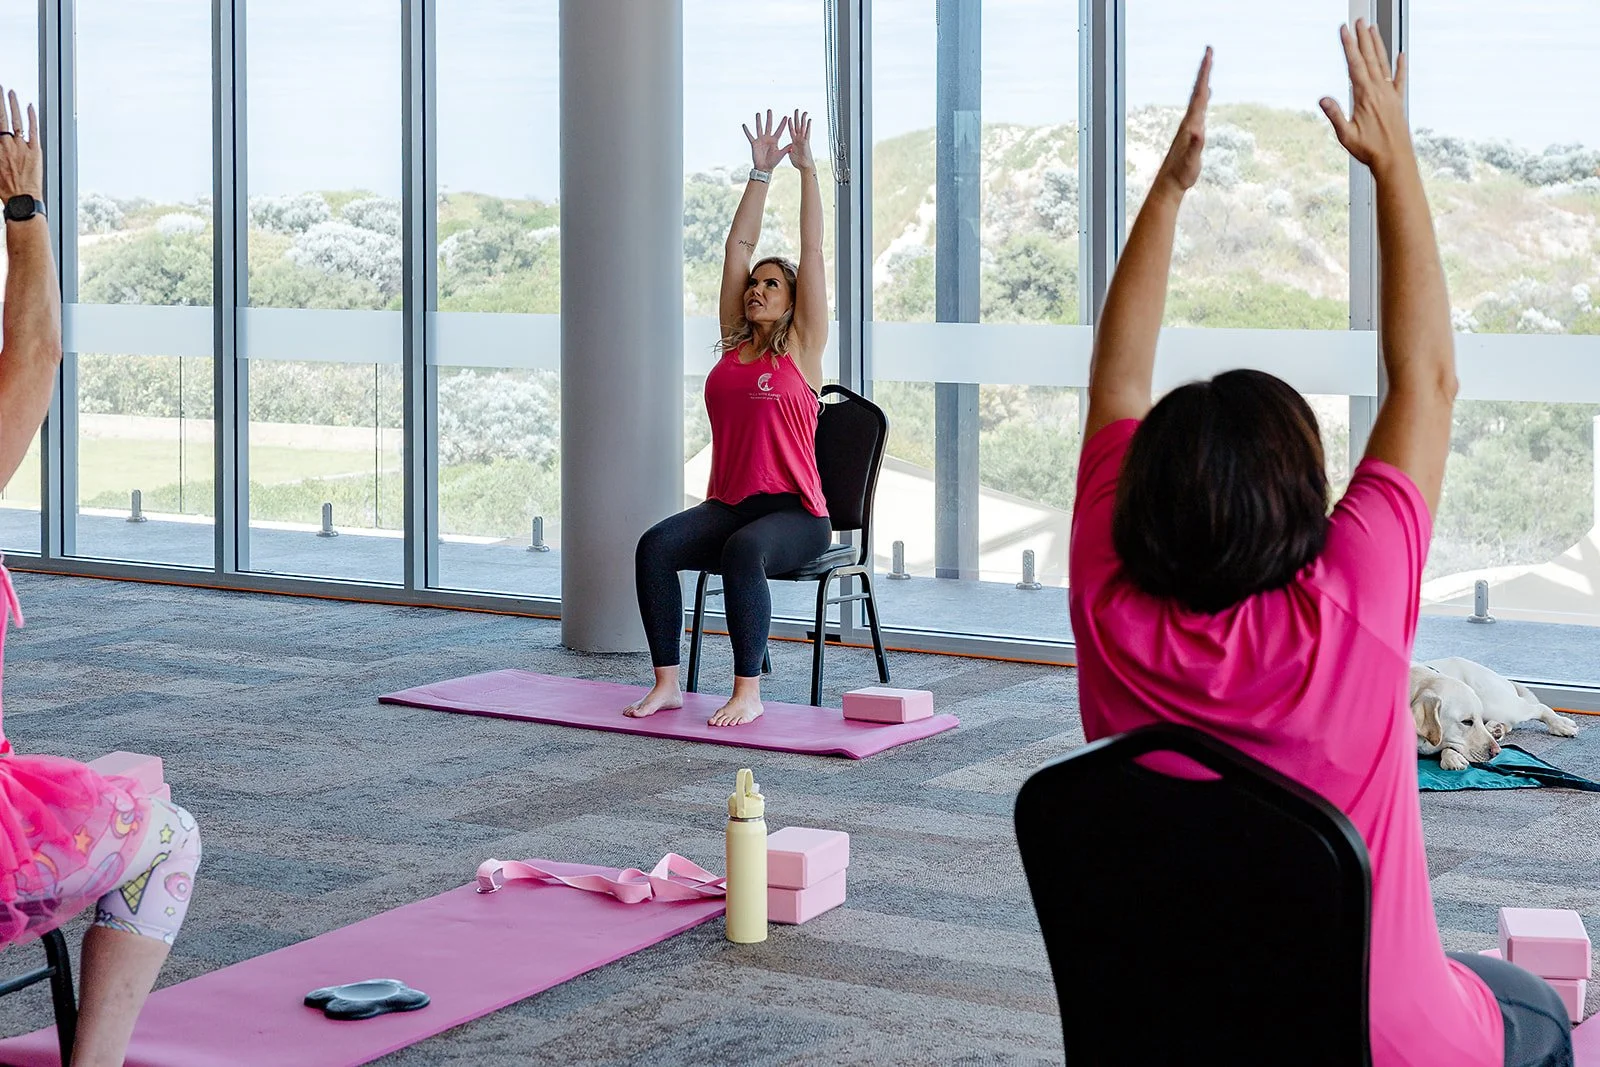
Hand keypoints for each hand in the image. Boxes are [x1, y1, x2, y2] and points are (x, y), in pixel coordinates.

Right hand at [0, 87, 40, 203]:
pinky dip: (31, 117)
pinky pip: (33, 130)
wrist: (21, 198)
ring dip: (14, 104)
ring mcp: (21, 146)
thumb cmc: (4, 186)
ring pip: (17, 119)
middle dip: (0, 99)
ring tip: (11, 92)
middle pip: (1, 116)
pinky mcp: (35, 151)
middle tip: (0, 87)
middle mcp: (5, 143)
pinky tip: (30, 106)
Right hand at [743, 110, 789, 172]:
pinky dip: (747, 131)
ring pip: (759, 128)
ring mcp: (761, 140)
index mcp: (775, 140)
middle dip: (769, 118)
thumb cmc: (773, 162)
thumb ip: (786, 149)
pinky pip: (750, 136)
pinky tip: (744, 125)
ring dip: (758, 121)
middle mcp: (768, 138)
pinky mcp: (754, 143)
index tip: (786, 117)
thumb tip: (793, 144)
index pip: (779, 130)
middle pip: (769, 126)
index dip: (783, 124)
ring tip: (758, 113)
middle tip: (770, 110)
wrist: (764, 168)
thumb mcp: (780, 155)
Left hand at [784, 109, 814, 171]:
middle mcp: (799, 139)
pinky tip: (809, 120)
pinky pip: (807, 133)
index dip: (790, 124)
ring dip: (803, 119)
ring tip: (803, 112)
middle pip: (797, 126)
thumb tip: (789, 150)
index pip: (792, 130)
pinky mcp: (806, 142)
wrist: (805, 167)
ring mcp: (803, 140)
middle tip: (796, 110)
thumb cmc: (799, 163)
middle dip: (797, 118)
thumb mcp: (792, 155)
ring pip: (803, 127)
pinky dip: (808, 126)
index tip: (789, 117)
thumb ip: (790, 150)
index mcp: (795, 141)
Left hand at [1152, 48, 1211, 201]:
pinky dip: (1204, 98)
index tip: (1209, 55)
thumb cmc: (1181, 174)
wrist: (1169, 184)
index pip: (1199, 95)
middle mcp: (1188, 122)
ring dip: (1203, 82)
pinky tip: (1205, 96)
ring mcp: (1189, 127)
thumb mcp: (1191, 162)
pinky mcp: (1190, 134)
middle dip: (1204, 71)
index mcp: (1190, 124)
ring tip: (1208, 68)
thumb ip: (1196, 146)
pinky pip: (1199, 110)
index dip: (1204, 74)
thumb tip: (1199, 131)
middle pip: (1198, 92)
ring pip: (1198, 99)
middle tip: (1210, 51)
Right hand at [1319, 20, 1410, 176]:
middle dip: (1363, 38)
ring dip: (1378, 45)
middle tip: (1359, 21)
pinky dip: (1400, 66)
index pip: (1354, 64)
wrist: (1395, 159)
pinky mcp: (1398, 101)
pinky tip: (1401, 55)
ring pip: (1383, 63)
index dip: (1349, 46)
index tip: (1344, 30)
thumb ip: (1335, 115)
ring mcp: (1390, 94)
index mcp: (1365, 96)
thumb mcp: (1345, 135)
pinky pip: (1399, 79)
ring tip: (1373, 30)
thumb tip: (1323, 99)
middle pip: (1370, 58)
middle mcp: (1379, 90)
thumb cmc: (1369, 150)